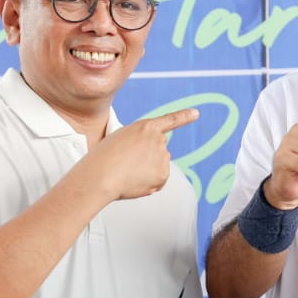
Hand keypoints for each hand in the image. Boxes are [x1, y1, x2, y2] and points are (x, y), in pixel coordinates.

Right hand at [85, 109, 199, 200]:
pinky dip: (148, 183)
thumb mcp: (120, 140)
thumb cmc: (103, 158)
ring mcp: (163, 157)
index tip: (196, 114)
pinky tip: (134, 181)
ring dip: (147, 170)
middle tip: (127, 163)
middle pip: (159, 150)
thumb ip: (140, 144)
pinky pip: (158, 180)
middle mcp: (159, 140)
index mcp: (146, 127)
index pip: (169, 120)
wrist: (101, 176)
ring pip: (158, 165)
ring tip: (127, 172)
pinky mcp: (163, 174)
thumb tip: (153, 163)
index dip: (184, 117)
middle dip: (147, 157)